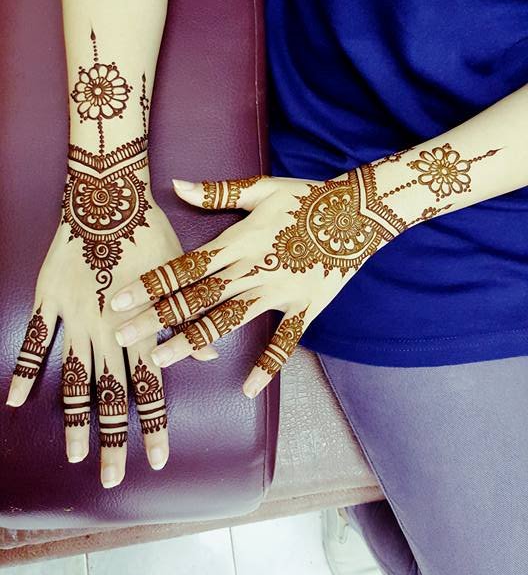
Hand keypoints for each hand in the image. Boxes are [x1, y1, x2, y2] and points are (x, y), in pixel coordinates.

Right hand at [5, 193, 217, 487]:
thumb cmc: (151, 233)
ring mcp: (76, 315)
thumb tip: (210, 357)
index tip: (155, 462)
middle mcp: (110, 328)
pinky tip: (15, 400)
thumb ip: (188, 321)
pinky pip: (33, 339)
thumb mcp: (180, 276)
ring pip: (73, 377)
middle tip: (111, 478)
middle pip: (110, 395)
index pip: (151, 388)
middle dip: (112, 440)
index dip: (153, 426)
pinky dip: (23, 369)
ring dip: (73, 418)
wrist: (110, 196)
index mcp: (143, 325)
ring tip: (72, 454)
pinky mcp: (50, 298)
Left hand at [111, 167, 404, 397]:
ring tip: (162, 361)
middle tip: (122, 337)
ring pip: (227, 322)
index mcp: (238, 242)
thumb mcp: (261, 188)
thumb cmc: (307, 197)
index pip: (184, 266)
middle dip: (156, 319)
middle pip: (195, 299)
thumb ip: (216, 192)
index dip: (149, 283)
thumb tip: (175, 185)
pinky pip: (284, 341)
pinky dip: (268, 365)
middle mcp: (252, 271)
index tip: (119, 300)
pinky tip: (248, 388)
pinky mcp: (305, 307)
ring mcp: (278, 292)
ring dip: (192, 342)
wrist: (360, 212)